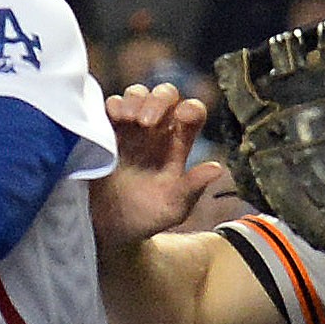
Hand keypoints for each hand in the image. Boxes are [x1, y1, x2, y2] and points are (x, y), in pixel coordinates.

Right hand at [94, 83, 227, 247]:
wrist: (112, 229)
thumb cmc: (148, 218)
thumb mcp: (174, 207)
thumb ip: (193, 187)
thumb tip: (216, 168)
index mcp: (179, 144)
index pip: (192, 113)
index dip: (191, 109)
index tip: (182, 118)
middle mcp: (157, 131)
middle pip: (165, 95)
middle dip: (158, 100)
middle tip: (146, 122)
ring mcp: (131, 128)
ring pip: (138, 94)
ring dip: (135, 99)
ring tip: (128, 119)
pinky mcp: (107, 131)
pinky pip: (111, 106)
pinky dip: (113, 105)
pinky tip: (112, 117)